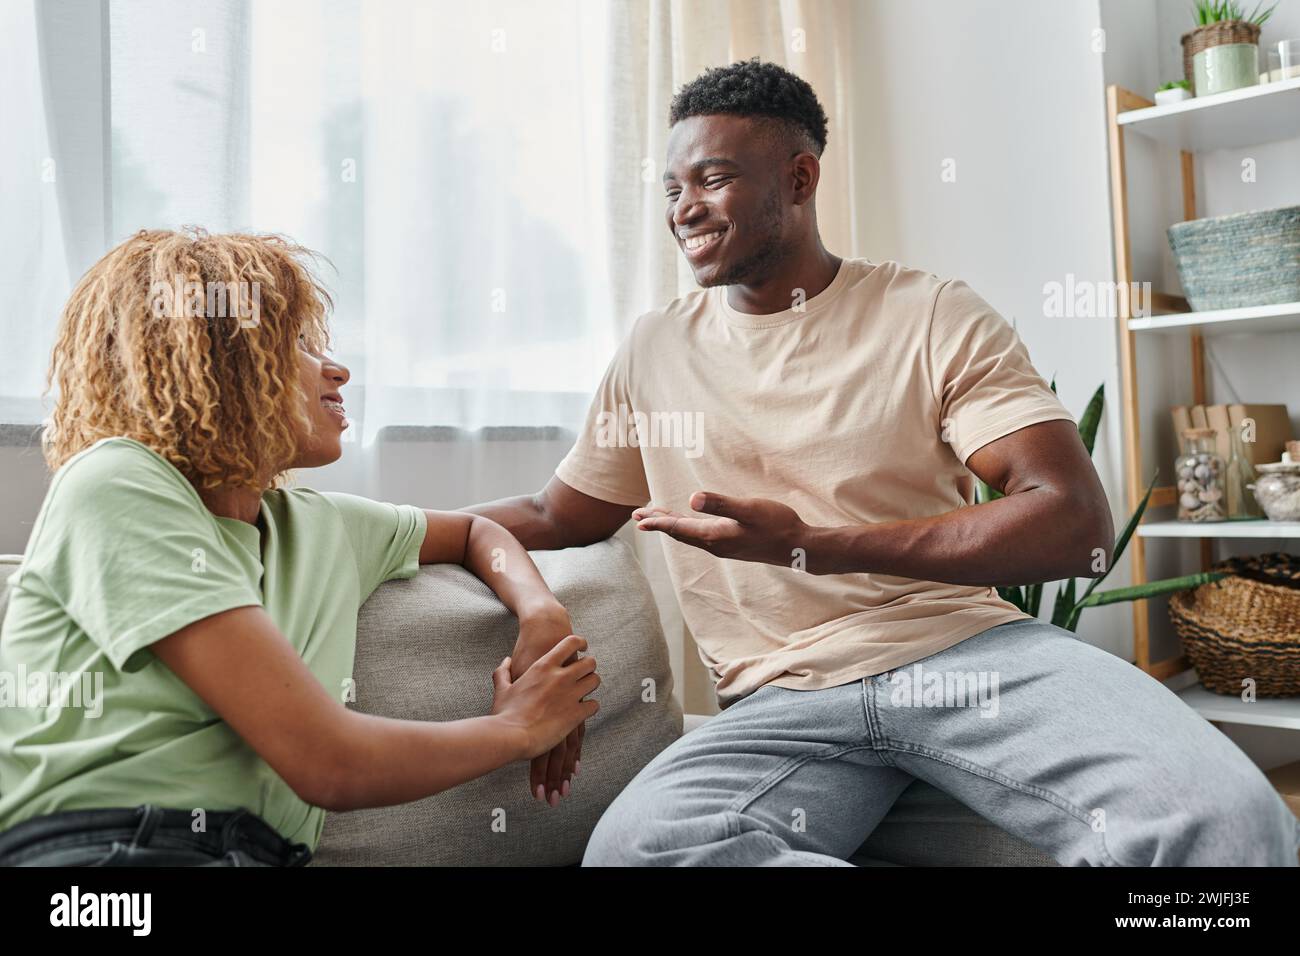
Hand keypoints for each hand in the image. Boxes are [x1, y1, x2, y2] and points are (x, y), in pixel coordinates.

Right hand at [490, 636, 598, 777]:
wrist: (511, 736)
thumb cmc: (504, 713)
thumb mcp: (502, 688)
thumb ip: (504, 672)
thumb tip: (506, 661)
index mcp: (543, 667)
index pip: (571, 643)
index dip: (580, 642)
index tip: (582, 647)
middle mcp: (561, 677)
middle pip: (589, 662)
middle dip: (589, 667)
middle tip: (585, 673)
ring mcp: (570, 694)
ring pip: (595, 681)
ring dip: (591, 685)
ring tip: (585, 691)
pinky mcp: (576, 714)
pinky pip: (594, 705)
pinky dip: (590, 707)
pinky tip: (583, 710)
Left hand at [633, 492, 810, 567]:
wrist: (798, 547)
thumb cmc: (776, 525)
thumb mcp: (748, 509)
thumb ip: (720, 504)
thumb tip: (691, 499)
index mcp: (714, 536)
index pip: (678, 528)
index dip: (657, 522)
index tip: (638, 519)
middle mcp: (715, 544)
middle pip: (680, 533)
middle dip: (659, 523)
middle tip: (638, 516)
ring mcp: (724, 546)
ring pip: (690, 535)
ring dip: (673, 526)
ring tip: (657, 519)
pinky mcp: (733, 544)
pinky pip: (702, 536)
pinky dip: (688, 528)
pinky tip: (691, 524)